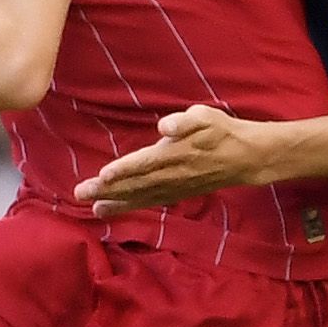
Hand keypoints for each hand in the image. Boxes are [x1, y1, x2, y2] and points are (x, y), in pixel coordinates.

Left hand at [76, 105, 279, 213]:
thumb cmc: (222, 131)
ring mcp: (174, 187)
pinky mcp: (176, 193)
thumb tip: (164, 127)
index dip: (124, 169)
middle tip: (80, 193)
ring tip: (91, 207)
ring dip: (115, 202)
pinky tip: (110, 210)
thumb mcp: (206, 116)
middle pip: (136, 183)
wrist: (246, 157)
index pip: (146, 163)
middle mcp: (172, 174)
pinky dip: (129, 206)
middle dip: (108, 189)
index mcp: (176, 153)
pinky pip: (149, 202)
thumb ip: (184, 121)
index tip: (103, 175)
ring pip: (140, 196)